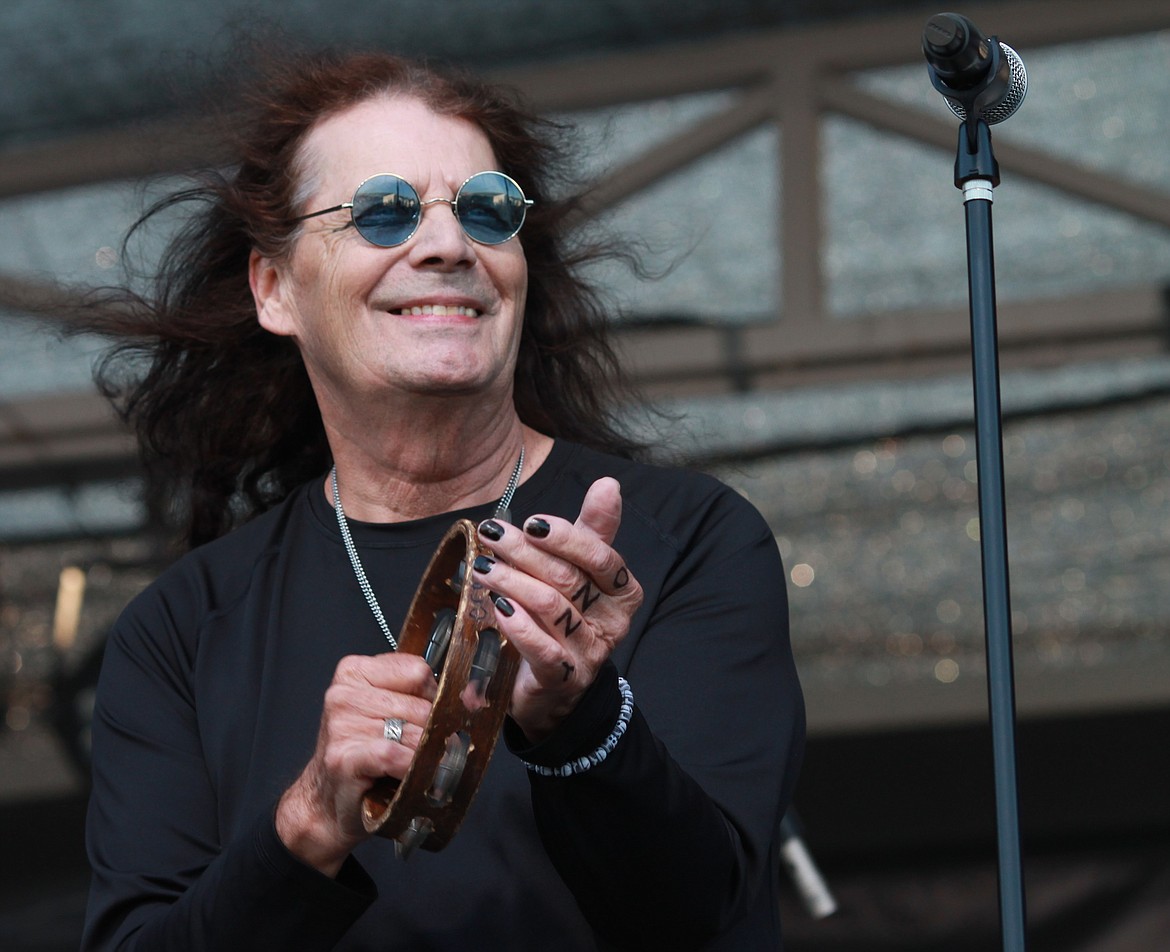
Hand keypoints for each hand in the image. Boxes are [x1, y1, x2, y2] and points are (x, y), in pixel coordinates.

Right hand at [275, 652, 435, 875]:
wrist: (327, 803)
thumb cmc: (363, 757)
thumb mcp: (391, 712)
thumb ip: (424, 696)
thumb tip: (473, 695)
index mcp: (355, 672)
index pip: (418, 671)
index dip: (433, 697)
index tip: (430, 716)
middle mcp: (343, 694)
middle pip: (420, 704)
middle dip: (430, 732)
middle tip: (420, 751)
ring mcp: (341, 725)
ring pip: (414, 733)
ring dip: (423, 756)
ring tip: (413, 766)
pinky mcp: (343, 756)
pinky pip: (396, 755)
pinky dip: (411, 769)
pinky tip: (406, 776)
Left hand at [474, 477, 643, 740]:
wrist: (553, 687)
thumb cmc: (565, 620)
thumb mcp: (580, 573)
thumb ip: (592, 531)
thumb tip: (608, 484)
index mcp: (623, 592)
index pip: (601, 557)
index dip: (566, 537)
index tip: (532, 522)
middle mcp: (612, 623)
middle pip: (570, 579)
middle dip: (528, 553)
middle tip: (493, 535)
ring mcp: (589, 654)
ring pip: (552, 609)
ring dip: (514, 582)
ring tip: (484, 568)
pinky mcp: (563, 679)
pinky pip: (543, 650)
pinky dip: (519, 626)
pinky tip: (498, 607)